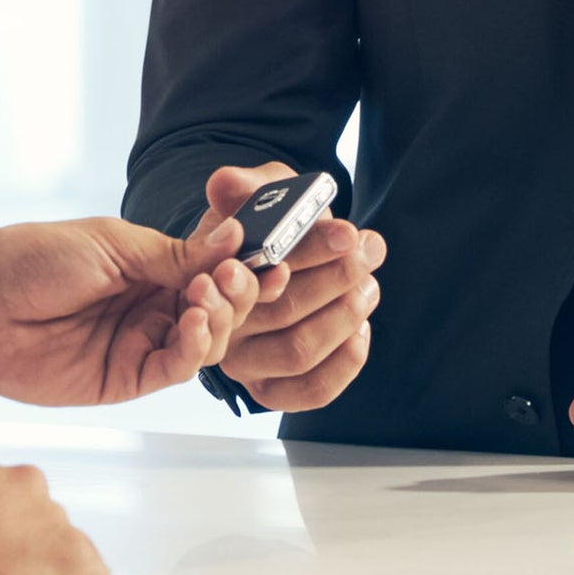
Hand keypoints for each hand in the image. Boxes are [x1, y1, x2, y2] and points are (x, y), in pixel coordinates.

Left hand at [0, 215, 256, 406]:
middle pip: (221, 307)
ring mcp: (141, 343)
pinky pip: (174, 369)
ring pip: (207, 341)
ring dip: (218, 318)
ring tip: (206, 296)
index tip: (267, 254)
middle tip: (235, 275)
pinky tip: (192, 324)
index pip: (214, 267)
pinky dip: (193, 348)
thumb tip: (234, 239)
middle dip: (237, 291)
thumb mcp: (112, 245)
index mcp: (152, 266)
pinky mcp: (126, 379)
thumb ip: (174, 254)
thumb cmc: (32, 259)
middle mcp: (153, 306)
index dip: (243, 264)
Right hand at [198, 163, 385, 413]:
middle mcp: (219, 324)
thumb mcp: (259, 195)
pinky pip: (309, 390)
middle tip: (366, 253)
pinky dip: (344, 362)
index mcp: (206, 275)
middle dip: (336, 279)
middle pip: (282, 311)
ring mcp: (243, 361)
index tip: (347, 234)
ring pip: (298, 351)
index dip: (305, 252)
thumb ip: (246, 187)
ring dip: (344, 317)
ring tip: (367, 286)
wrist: (270, 258)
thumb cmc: (263, 228)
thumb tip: (225, 184)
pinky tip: (360, 330)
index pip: (251, 269)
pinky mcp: (269, 390)